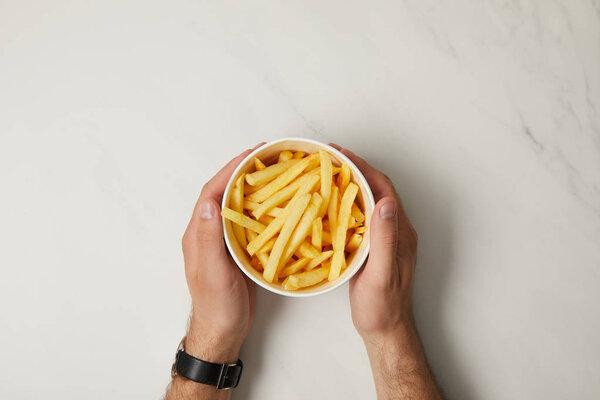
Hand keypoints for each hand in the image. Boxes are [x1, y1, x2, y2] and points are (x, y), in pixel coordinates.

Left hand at [181, 144, 263, 362]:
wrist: (223, 332)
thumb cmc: (216, 304)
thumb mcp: (213, 271)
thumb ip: (209, 238)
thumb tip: (210, 204)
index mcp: (199, 233)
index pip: (212, 193)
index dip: (230, 170)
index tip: (251, 155)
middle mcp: (210, 233)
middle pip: (226, 194)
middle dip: (244, 173)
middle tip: (268, 158)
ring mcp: (224, 242)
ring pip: (239, 207)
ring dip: (254, 189)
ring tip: (276, 175)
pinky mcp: (238, 252)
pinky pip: (250, 223)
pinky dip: (263, 210)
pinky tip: (278, 206)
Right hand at [328, 144, 417, 340]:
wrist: (385, 329)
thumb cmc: (382, 306)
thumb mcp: (382, 273)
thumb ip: (385, 239)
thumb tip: (387, 202)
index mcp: (399, 231)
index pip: (383, 189)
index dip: (363, 168)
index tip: (341, 155)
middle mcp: (395, 230)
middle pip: (376, 189)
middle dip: (354, 169)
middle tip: (329, 158)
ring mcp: (385, 238)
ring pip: (368, 201)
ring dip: (349, 184)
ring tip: (326, 173)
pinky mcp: (374, 247)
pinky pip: (360, 216)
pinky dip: (345, 203)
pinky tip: (329, 203)